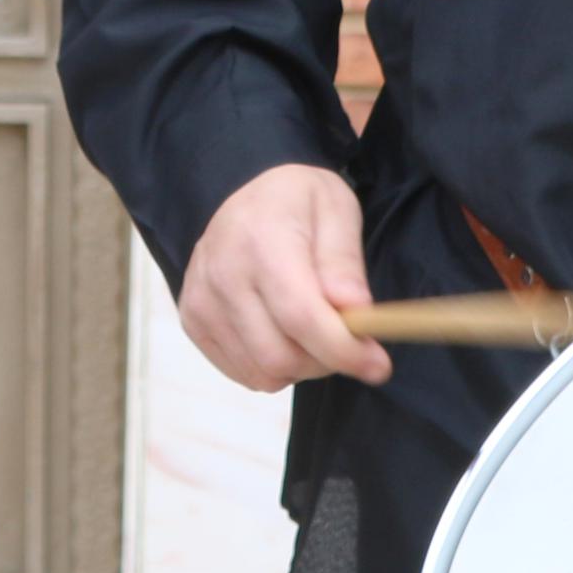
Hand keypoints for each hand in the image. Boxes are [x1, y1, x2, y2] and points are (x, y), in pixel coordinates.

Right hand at [178, 163, 391, 391]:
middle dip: (326, 362)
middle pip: (279, 356)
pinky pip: (242, 374)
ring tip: (312, 332)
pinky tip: (282, 334)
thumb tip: (356, 312)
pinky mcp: (193, 321)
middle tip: (347, 341)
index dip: (343, 350)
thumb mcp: (336, 210)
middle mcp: (221, 273)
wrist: (245, 198)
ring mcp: (201, 301)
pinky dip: (272, 368)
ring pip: (262, 374)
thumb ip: (344, 262)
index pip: (301, 316)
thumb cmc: (297, 203)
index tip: (378, 365)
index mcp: (260, 240)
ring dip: (300, 368)